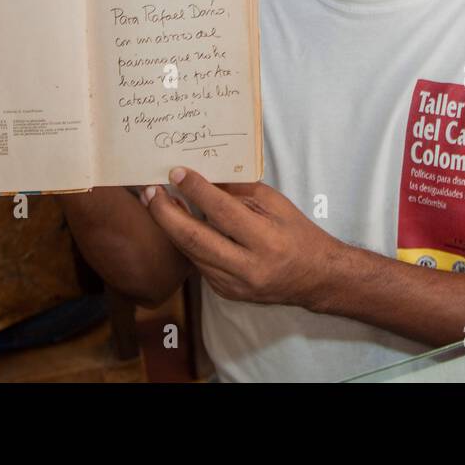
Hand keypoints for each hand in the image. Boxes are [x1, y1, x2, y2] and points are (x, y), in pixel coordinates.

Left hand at [142, 167, 346, 308]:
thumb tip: (203, 175)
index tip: (176, 172)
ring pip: (190, 252)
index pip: (223, 212)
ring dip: (170, 226)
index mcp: (267, 241)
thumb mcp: (276, 204)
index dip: (196, 190)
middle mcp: (248, 268)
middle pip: (195, 239)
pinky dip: (185, 241)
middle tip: (151, 191)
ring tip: (156, 202)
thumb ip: (239, 191)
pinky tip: (177, 223)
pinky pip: (198, 262)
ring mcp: (234, 285)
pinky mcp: (225, 292)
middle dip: (166, 213)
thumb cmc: (298, 234)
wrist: (314, 278)